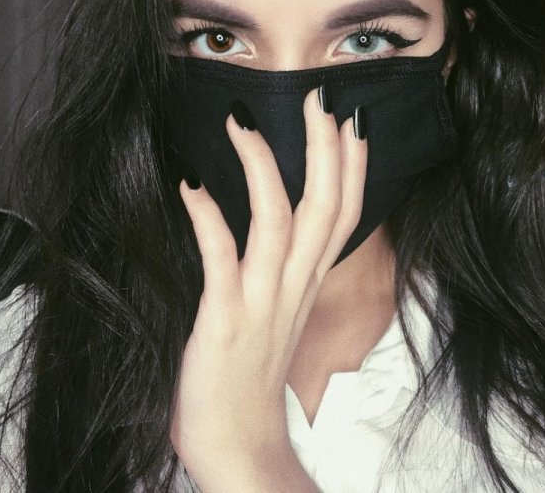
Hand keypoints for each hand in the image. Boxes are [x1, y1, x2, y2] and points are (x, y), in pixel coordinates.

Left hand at [170, 87, 367, 491]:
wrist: (240, 447)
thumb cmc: (255, 373)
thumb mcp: (284, 311)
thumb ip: (290, 267)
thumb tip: (283, 222)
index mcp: (309, 282)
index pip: (345, 214)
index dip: (354, 166)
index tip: (352, 119)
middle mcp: (295, 286)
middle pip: (325, 208)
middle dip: (325, 150)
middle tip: (318, 98)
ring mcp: (263, 302)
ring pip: (279, 224)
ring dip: (263, 169)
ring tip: (242, 122)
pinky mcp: (226, 321)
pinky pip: (221, 260)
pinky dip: (207, 218)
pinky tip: (190, 183)